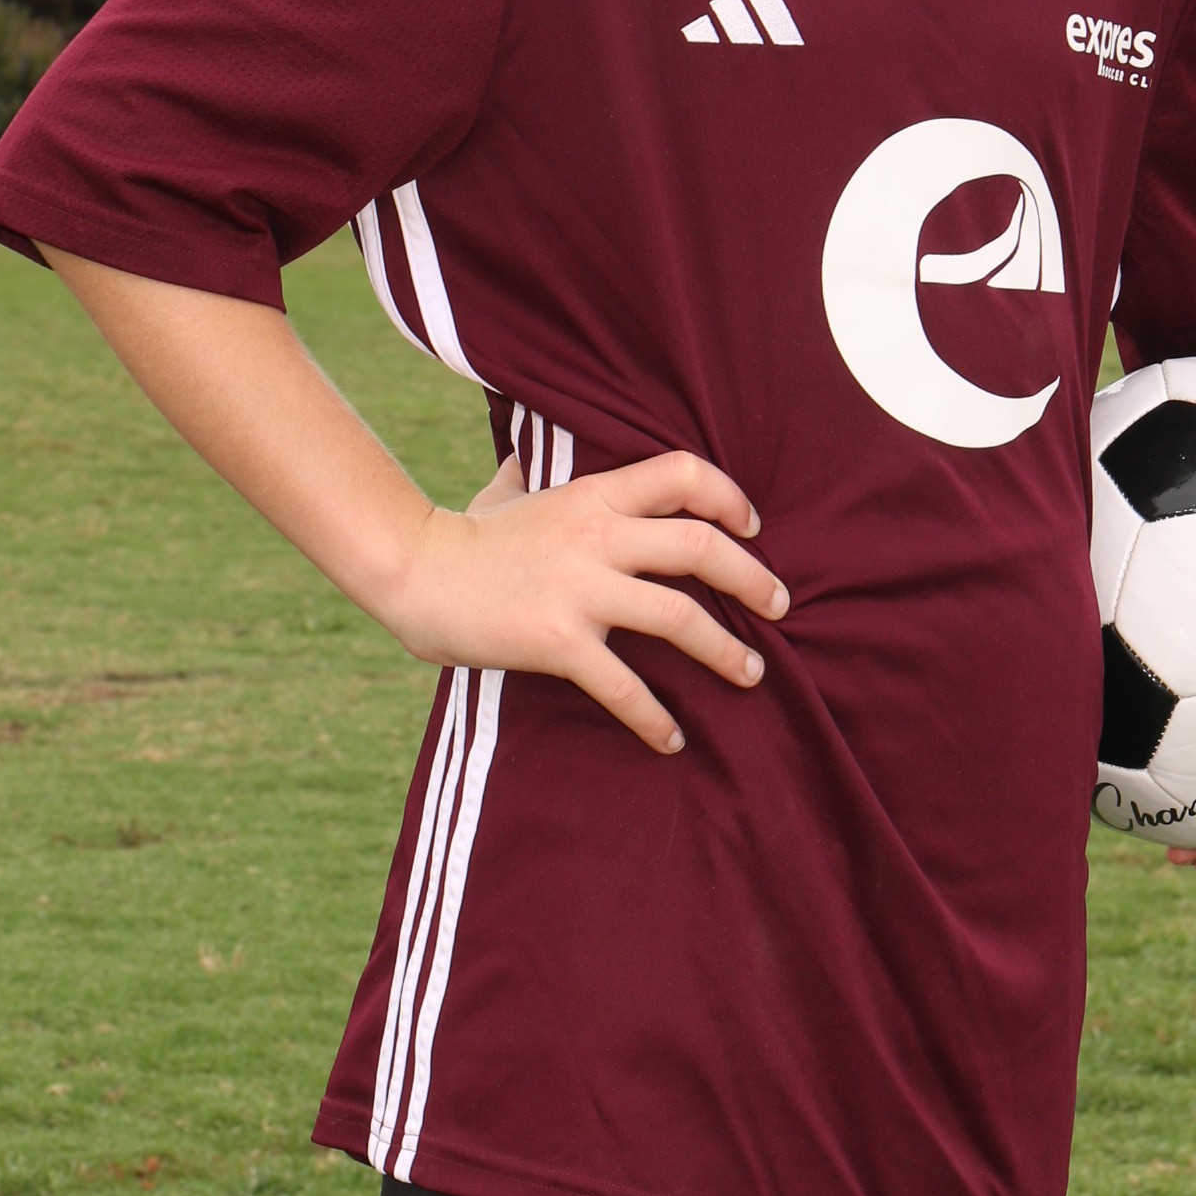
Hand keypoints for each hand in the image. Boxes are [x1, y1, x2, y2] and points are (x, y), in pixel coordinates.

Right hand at [380, 449, 788, 758]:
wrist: (415, 573)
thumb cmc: (464, 534)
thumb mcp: (509, 488)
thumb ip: (537, 472)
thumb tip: (535, 456)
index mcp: (592, 496)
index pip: (680, 474)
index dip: (727, 495)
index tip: (752, 525)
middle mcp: (595, 537)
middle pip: (699, 548)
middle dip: (752, 578)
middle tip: (781, 604)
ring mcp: (579, 590)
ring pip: (679, 617)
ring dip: (726, 651)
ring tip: (751, 673)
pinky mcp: (558, 642)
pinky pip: (624, 685)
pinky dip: (655, 717)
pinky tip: (673, 739)